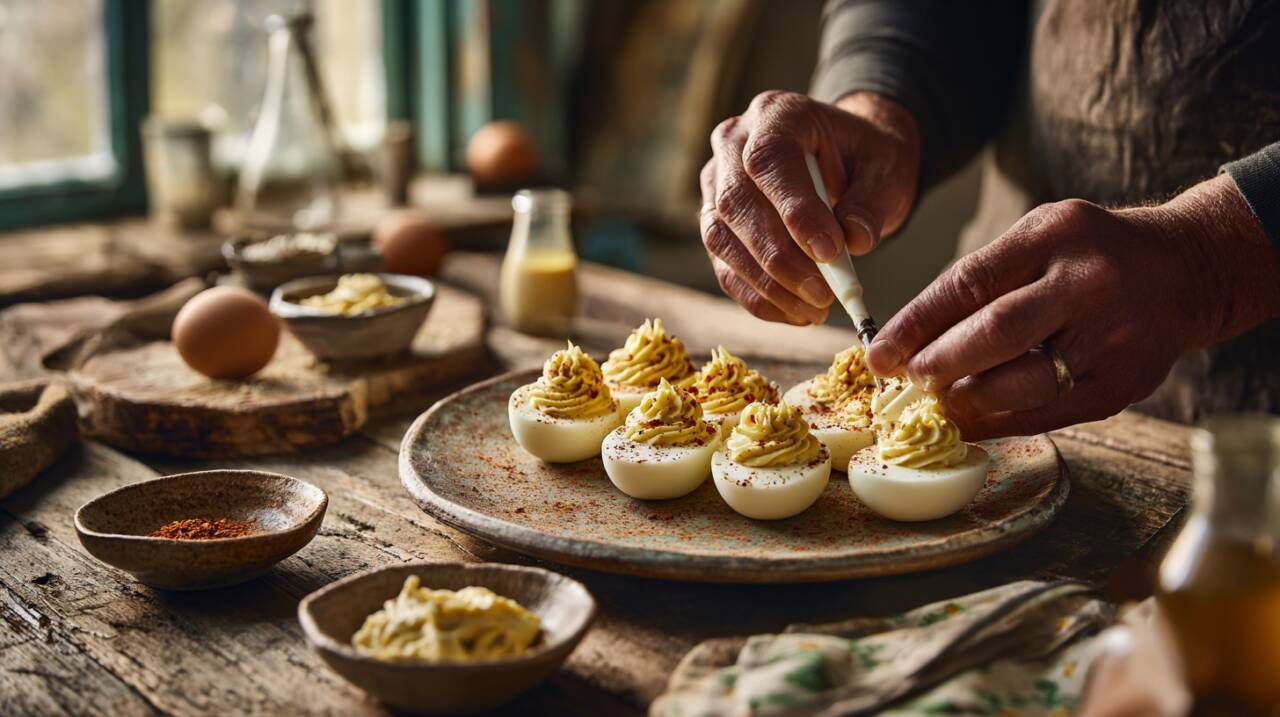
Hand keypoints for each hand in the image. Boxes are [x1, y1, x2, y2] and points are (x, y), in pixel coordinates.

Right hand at [699, 91, 920, 324]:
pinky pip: (724, 266)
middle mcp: (733, 143)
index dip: (793, 209)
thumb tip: (854, 241)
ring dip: (766, 283)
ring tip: (813, 309)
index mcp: (777, 114)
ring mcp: (716, 184)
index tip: (829, 251)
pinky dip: (758, 297)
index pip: (768, 160)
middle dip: (777, 257)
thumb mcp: (886, 170)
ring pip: (720, 238)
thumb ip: (871, 203)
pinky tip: (795, 313)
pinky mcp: (715, 223)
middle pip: (736, 202)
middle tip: (821, 294)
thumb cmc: (866, 159)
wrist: (848, 159)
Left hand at [866, 175, 1279, 438]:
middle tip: (906, 380)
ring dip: (967, 400)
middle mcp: (1088, 282)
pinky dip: (1003, 421)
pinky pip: (1050, 414)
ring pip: (1023, 384)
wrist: (1186, 269)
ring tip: (938, 401)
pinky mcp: (1124, 383)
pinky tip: (975, 419)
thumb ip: (982, 281)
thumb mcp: (1038, 238)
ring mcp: (1112, 336)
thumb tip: (910, 339)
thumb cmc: (1089, 255)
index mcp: (1054, 235)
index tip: (880, 353)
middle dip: (939, 363)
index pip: (969, 283)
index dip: (915, 324)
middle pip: (996, 333)